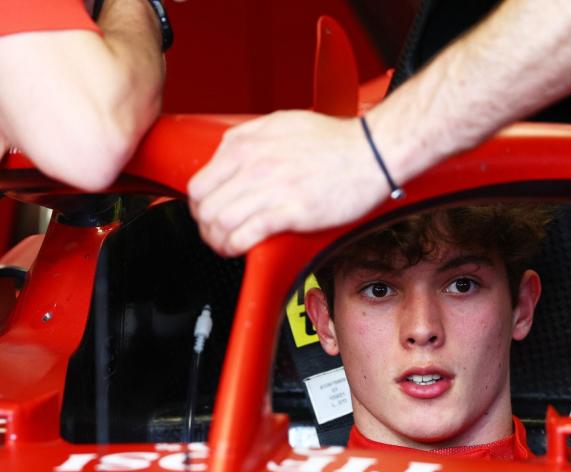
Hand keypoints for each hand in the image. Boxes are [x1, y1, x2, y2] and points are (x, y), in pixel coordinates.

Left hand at [188, 110, 391, 255]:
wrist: (372, 152)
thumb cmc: (334, 141)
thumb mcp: (279, 123)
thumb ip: (247, 137)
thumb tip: (226, 154)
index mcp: (245, 145)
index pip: (198, 184)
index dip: (199, 207)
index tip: (209, 216)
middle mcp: (253, 165)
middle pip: (204, 208)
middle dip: (205, 229)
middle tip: (216, 236)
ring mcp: (271, 188)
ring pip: (220, 224)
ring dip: (218, 242)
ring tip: (228, 247)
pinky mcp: (291, 211)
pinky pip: (247, 234)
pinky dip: (236, 247)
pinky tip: (240, 249)